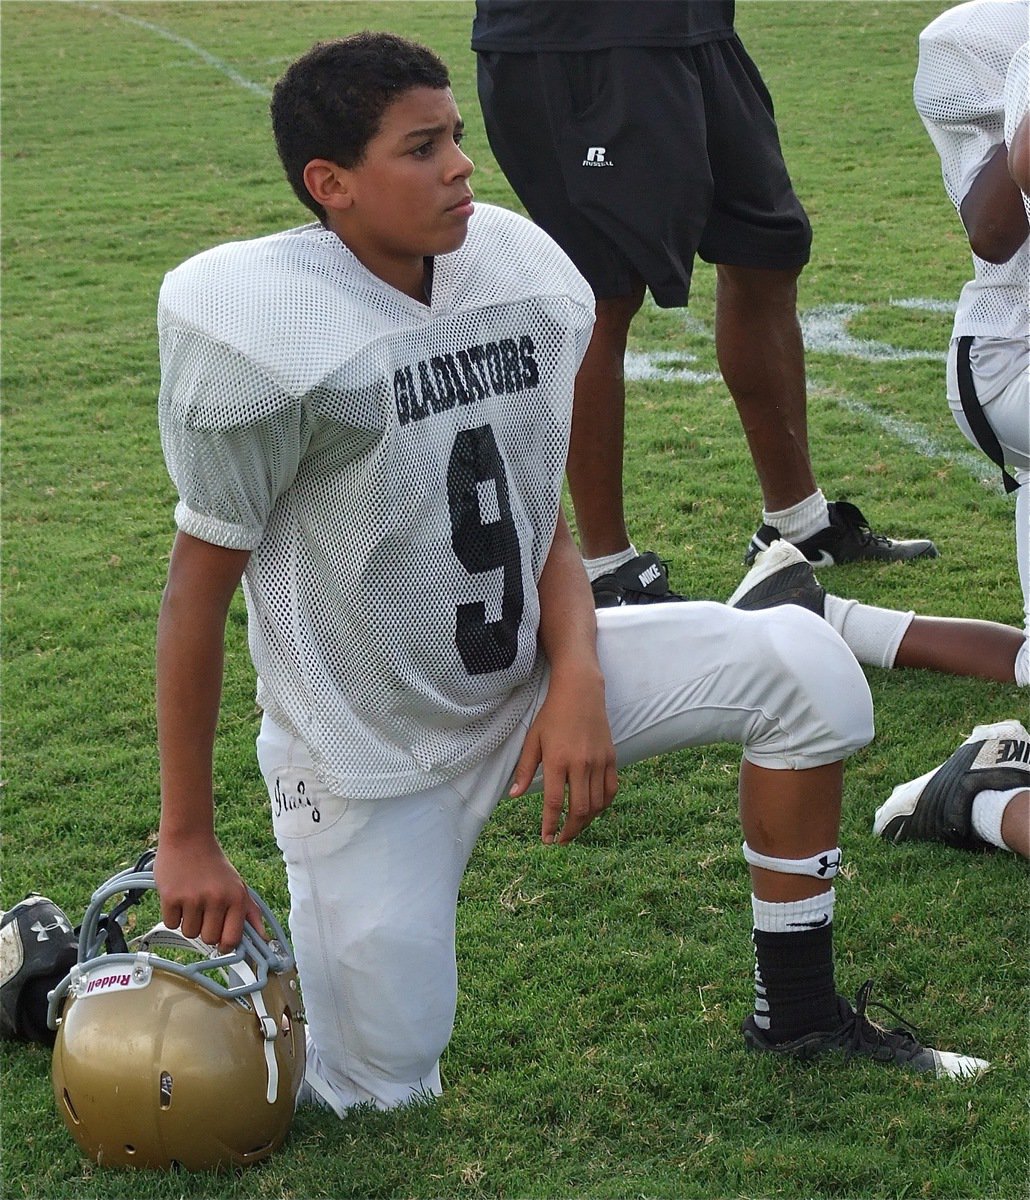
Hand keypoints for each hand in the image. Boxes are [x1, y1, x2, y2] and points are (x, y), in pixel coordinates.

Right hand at [154, 837, 264, 952]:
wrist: (189, 838)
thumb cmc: (214, 866)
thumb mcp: (238, 885)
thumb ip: (251, 912)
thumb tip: (264, 938)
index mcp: (237, 898)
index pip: (232, 939)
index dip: (225, 945)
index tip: (220, 941)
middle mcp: (217, 899)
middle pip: (209, 939)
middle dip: (205, 929)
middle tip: (204, 909)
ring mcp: (193, 899)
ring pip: (189, 934)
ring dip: (188, 922)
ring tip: (191, 900)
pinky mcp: (171, 897)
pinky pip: (171, 924)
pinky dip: (173, 915)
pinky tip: (178, 897)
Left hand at [509, 669, 618, 844]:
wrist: (580, 692)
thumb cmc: (552, 715)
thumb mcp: (533, 739)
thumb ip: (525, 769)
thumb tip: (514, 795)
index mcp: (558, 760)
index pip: (555, 802)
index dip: (551, 824)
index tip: (547, 839)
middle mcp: (581, 764)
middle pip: (580, 809)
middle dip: (570, 830)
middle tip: (561, 840)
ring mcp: (599, 762)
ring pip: (597, 804)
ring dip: (587, 822)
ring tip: (575, 828)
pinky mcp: (612, 758)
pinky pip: (611, 790)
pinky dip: (604, 806)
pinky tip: (594, 811)